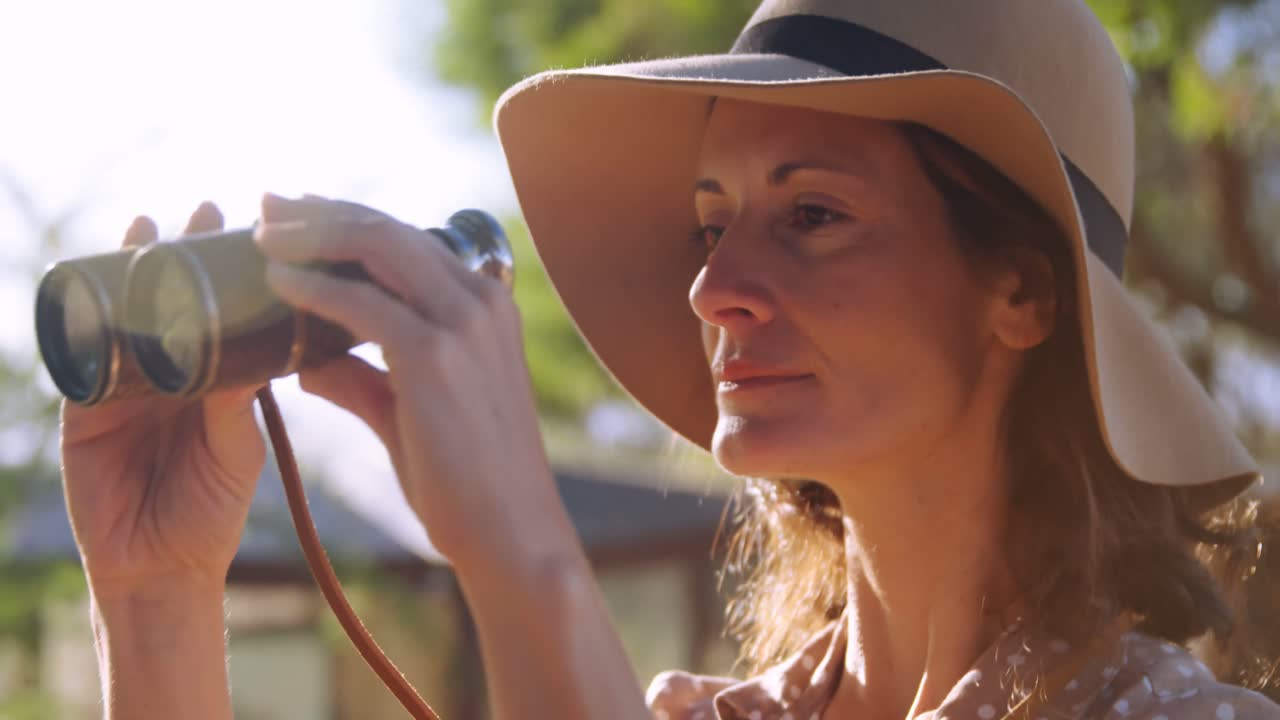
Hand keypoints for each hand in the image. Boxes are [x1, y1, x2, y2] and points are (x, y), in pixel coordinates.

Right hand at [61, 202, 265, 598]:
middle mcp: (169, 372)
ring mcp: (123, 384)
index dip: (231, 274)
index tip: (251, 231)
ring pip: (123, 315)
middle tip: (204, 211)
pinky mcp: (83, 406)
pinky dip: (82, 322)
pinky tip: (90, 286)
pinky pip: (78, 356)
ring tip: (146, 226)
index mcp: (213, 380)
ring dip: (130, 271)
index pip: (223, 313)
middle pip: (171, 300)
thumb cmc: (210, 508)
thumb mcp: (236, 450)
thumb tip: (247, 350)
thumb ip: (236, 405)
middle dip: (182, 254)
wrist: (158, 566)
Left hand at [255, 194, 568, 568]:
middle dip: (320, 211)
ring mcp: (462, 323)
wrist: (511, 531)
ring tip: (261, 232)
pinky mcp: (435, 356)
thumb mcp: (413, 414)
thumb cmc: (468, 481)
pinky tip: (275, 282)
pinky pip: (360, 303)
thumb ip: (363, 380)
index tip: (296, 214)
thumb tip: (306, 363)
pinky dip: (313, 286)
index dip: (347, 220)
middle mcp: (480, 301)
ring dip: (310, 233)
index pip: (408, 241)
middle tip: (266, 206)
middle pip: (388, 229)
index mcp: (485, 306)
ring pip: (376, 246)